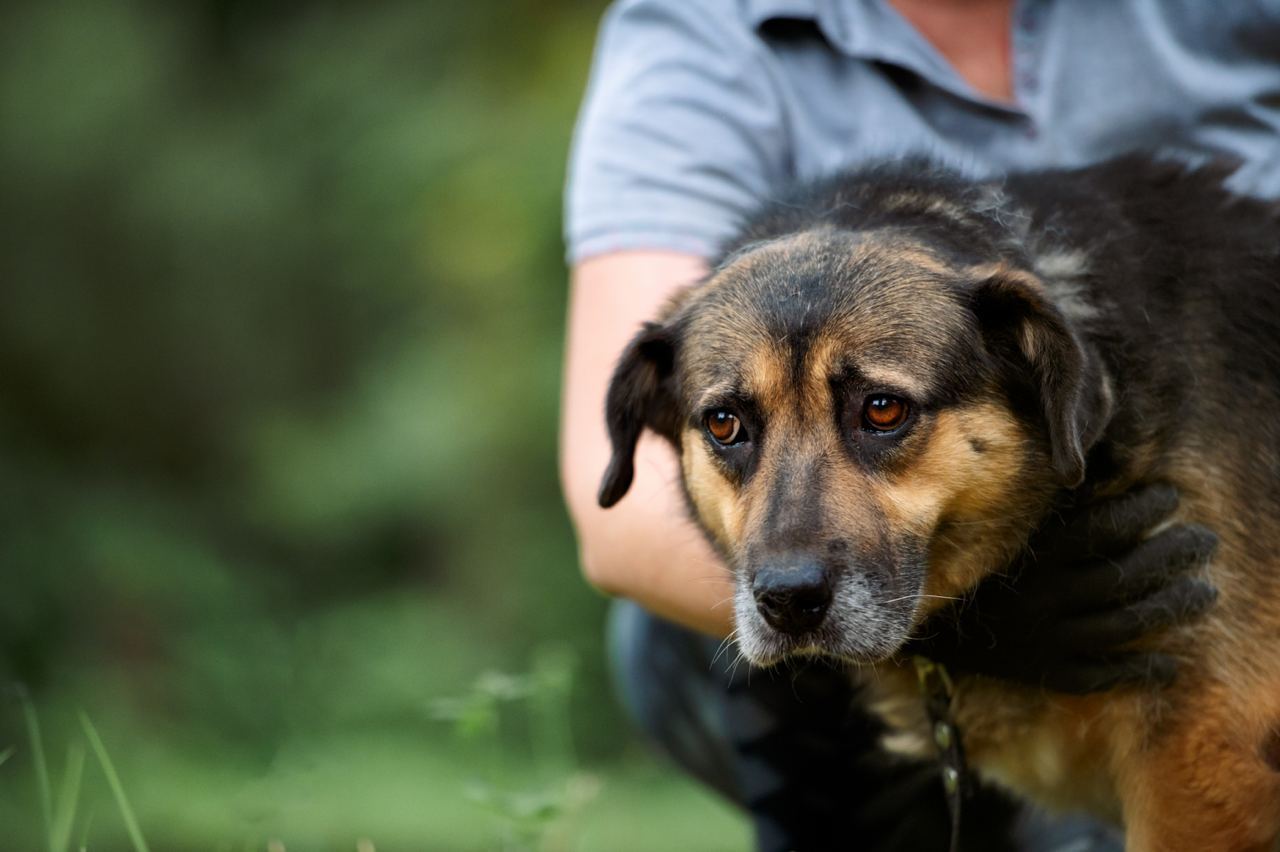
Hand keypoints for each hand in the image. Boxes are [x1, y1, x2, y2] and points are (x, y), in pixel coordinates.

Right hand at [908, 483, 1217, 693]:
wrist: (926, 625)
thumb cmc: (973, 562)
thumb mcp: (1001, 525)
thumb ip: (1045, 506)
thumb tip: (1091, 469)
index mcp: (1031, 556)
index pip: (1101, 528)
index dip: (1142, 509)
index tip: (1167, 495)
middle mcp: (1042, 598)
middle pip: (1123, 576)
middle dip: (1172, 555)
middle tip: (1203, 539)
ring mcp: (1046, 639)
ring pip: (1124, 625)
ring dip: (1173, 608)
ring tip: (1204, 592)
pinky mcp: (1046, 672)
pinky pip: (1102, 675)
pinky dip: (1141, 672)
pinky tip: (1171, 663)